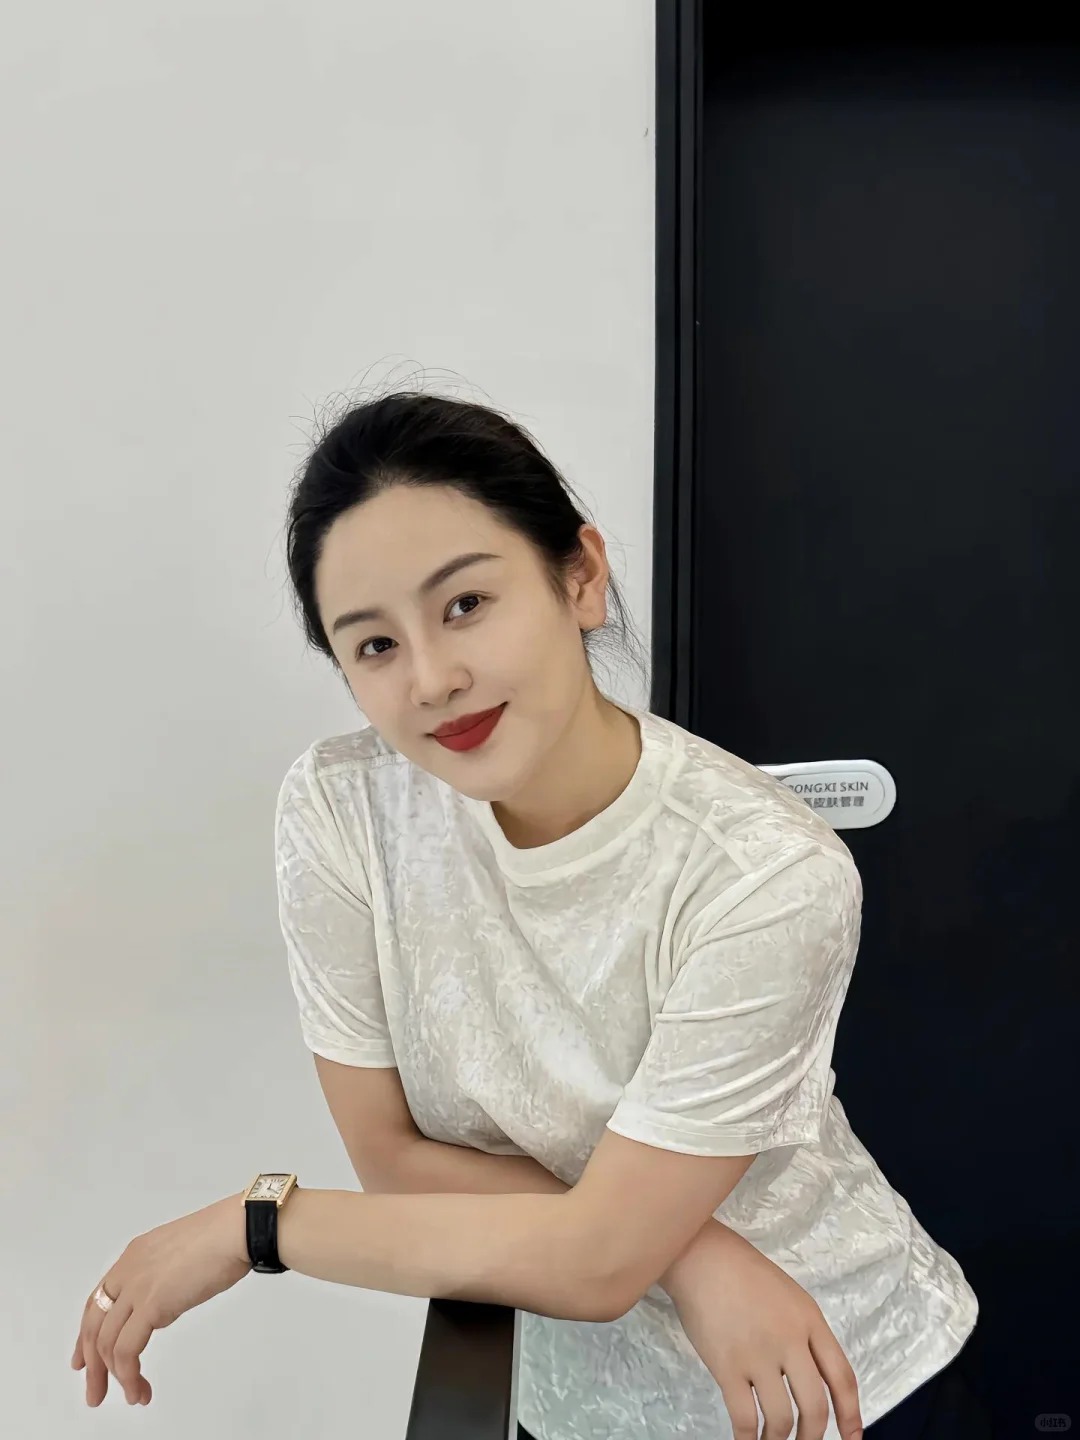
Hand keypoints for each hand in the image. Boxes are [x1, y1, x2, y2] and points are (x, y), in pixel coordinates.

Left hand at [71, 1193, 251, 1406]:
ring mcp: (137, 1287)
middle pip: (94, 1326)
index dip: (87, 1335)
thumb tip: (163, 1302)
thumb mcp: (179, 1255)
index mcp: (134, 1255)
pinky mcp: (151, 1304)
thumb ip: (162, 1278)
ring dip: (114, 1377)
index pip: (98, 1301)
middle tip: (96, 1392)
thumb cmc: (223, 1238)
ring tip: (131, 1396)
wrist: (236, 1230)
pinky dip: (129, 1375)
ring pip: (107, 1343)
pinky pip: (126, 1350)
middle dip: (92, 1366)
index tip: (84, 1361)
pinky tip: (139, 1388)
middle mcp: (128, 1270)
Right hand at [663, 1224, 862, 1439]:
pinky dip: (748, 1439)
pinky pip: (745, 1417)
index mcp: (810, 1321)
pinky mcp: (727, 1366)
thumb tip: (812, 1380)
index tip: (853, 1438)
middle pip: (815, 1406)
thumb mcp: (790, 1296)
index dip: (851, 1415)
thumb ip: (805, 1334)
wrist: (702, 1257)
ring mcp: (758, 1355)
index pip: (842, 1377)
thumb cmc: (744, 1273)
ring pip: (782, 1418)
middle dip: (812, 1436)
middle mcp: (789, 1340)